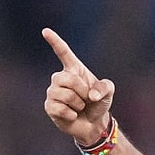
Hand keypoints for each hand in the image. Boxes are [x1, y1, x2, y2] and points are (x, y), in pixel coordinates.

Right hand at [42, 28, 114, 145]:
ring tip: (80, 107)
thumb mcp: (108, 92)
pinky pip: (60, 108)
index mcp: (74, 70)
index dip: (55, 42)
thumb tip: (91, 95)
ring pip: (63, 94)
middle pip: (66, 79)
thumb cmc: (99, 103)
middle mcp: (60, 78)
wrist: (94, 123)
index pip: (63, 53)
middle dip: (81, 90)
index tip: (46, 31)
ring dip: (78, 103)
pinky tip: (73, 115)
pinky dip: (71, 114)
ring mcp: (53, 92)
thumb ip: (105, 88)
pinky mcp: (49, 106)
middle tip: (86, 99)